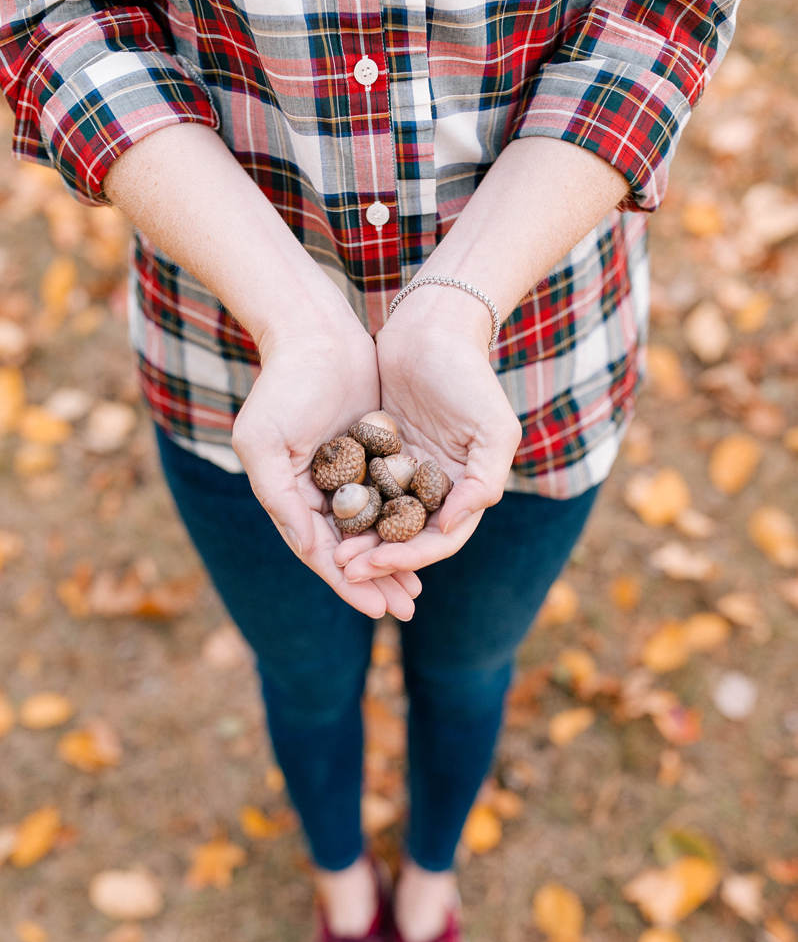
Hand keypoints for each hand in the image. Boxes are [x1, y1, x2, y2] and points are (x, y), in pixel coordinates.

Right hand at [232, 306, 421, 619]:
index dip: (348, 584)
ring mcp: (348, 474)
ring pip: (376, 529)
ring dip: (396, 560)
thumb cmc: (283, 385)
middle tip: (406, 609)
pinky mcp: (374, 453)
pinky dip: (408, 521)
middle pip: (352, 550)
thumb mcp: (264, 443)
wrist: (313, 331)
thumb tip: (310, 552)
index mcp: (291, 497)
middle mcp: (318, 493)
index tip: (375, 611)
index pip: (321, 554)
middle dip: (378, 581)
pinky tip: (430, 539)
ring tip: (419, 590)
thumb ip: (281, 499)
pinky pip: (394, 497)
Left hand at [334, 287, 521, 582]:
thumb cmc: (469, 374)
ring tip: (333, 553)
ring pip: (379, 519)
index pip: (440, 539)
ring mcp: (405, 470)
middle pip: (406, 537)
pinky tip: (322, 518)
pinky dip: (346, 507)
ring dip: (359, 540)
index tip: (379, 564)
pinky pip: (360, 489)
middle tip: (346, 568)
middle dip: (379, 558)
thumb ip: (484, 481)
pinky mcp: (378, 451)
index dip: (411, 557)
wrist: (434, 325)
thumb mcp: (494, 428)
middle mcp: (436, 486)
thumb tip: (452, 526)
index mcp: (466, 488)